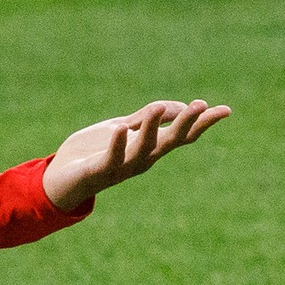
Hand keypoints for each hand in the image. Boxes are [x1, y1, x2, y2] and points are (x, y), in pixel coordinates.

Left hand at [43, 99, 229, 211]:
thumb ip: (146, 118)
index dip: (203, 123)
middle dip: (186, 124)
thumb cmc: (92, 153)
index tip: (225, 110)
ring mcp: (122, 166)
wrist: (59, 179)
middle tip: (200, 105)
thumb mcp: (122, 128)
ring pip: (143, 147)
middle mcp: (142, 159)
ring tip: (158, 107)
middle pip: (170, 141)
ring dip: (152, 128)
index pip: (182, 135)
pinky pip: (112, 157)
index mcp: (149, 148)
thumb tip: (178, 107)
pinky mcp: (99, 171)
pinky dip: (118, 144)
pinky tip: (122, 129)